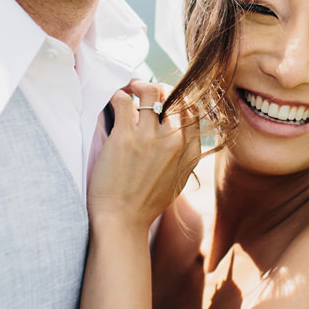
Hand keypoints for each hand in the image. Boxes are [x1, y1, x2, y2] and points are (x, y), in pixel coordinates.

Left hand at [87, 81, 200, 234]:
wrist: (123, 222)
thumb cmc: (145, 204)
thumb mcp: (178, 180)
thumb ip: (182, 156)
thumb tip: (178, 133)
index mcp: (190, 152)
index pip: (193, 109)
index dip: (178, 98)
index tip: (164, 100)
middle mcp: (174, 141)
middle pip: (174, 95)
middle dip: (158, 89)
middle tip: (144, 92)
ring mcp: (150, 137)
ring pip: (149, 91)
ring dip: (137, 86)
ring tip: (130, 90)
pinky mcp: (124, 137)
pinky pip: (123, 100)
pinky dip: (118, 96)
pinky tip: (115, 102)